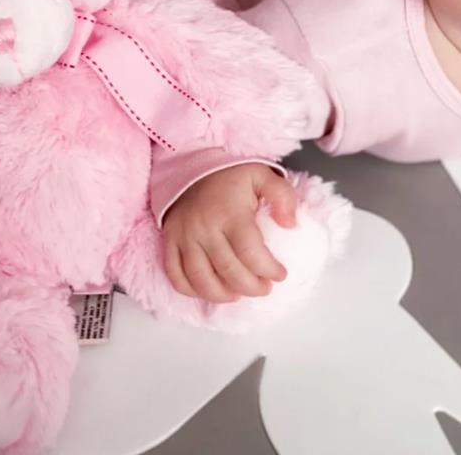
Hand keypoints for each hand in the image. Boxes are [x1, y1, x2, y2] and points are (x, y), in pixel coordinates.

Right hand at [162, 162, 296, 303]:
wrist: (192, 166)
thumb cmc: (231, 177)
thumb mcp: (262, 176)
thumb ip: (282, 197)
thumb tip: (291, 225)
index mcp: (230, 213)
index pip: (250, 252)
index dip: (268, 269)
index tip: (281, 274)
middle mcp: (204, 227)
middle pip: (228, 271)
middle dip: (251, 287)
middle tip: (265, 288)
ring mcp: (184, 236)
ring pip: (201, 279)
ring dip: (222, 295)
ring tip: (239, 294)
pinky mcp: (170, 241)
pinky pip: (175, 275)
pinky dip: (192, 290)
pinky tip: (210, 290)